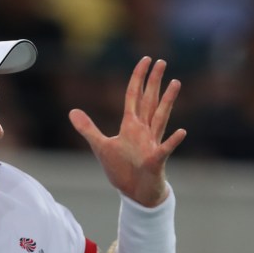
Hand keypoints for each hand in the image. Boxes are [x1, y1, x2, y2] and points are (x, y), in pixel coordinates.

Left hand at [69, 56, 185, 207]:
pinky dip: (172, 142)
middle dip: (154, 82)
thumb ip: (88, 128)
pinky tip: (181, 132)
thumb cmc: (122, 169)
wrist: (135, 193)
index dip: (138, 78)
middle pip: (149, 101)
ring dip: (168, 101)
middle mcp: (143, 131)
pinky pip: (165, 149)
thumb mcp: (100, 146)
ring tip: (176, 82)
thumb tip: (72, 112)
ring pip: (160, 118)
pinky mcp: (156, 160)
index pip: (134, 96)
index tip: (146, 59)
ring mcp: (151, 144)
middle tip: (162, 61)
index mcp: (130, 126)